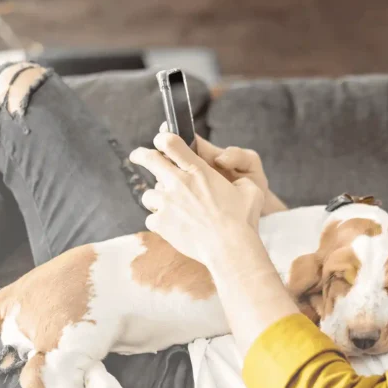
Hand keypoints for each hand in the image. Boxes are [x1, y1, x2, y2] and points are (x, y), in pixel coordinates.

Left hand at [129, 132, 264, 262]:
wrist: (230, 248)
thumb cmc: (242, 220)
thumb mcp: (250, 190)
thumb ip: (239, 180)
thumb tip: (238, 180)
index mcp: (198, 170)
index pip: (171, 142)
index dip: (162, 139)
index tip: (160, 142)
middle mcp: (178, 183)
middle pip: (149, 159)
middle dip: (140, 155)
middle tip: (137, 156)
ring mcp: (166, 203)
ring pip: (148, 194)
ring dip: (156, 198)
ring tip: (167, 207)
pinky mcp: (160, 223)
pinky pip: (151, 219)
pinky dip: (159, 222)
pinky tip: (172, 226)